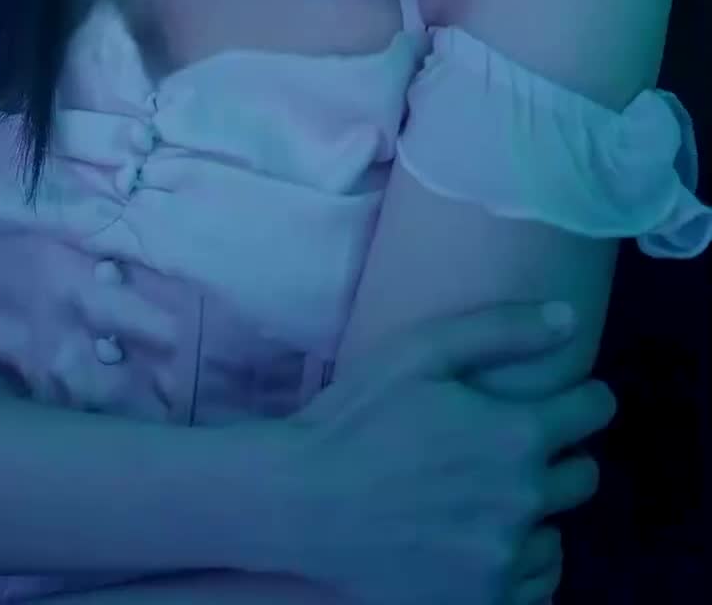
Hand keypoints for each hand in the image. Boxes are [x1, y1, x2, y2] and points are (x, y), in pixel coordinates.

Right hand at [269, 302, 613, 604]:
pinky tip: (481, 540)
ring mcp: (504, 560)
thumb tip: (570, 319)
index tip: (569, 398)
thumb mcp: (421, 353)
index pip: (594, 411)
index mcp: (517, 436)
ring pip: (558, 534)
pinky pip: (535, 584)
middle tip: (512, 448)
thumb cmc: (358, 418)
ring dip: (538, 514)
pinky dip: (518, 562)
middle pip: (585, 476)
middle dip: (560, 455)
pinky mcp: (483, 603)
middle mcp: (524, 502)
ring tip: (489, 497)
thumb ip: (502, 330)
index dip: (584, 398)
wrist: (302, 503)